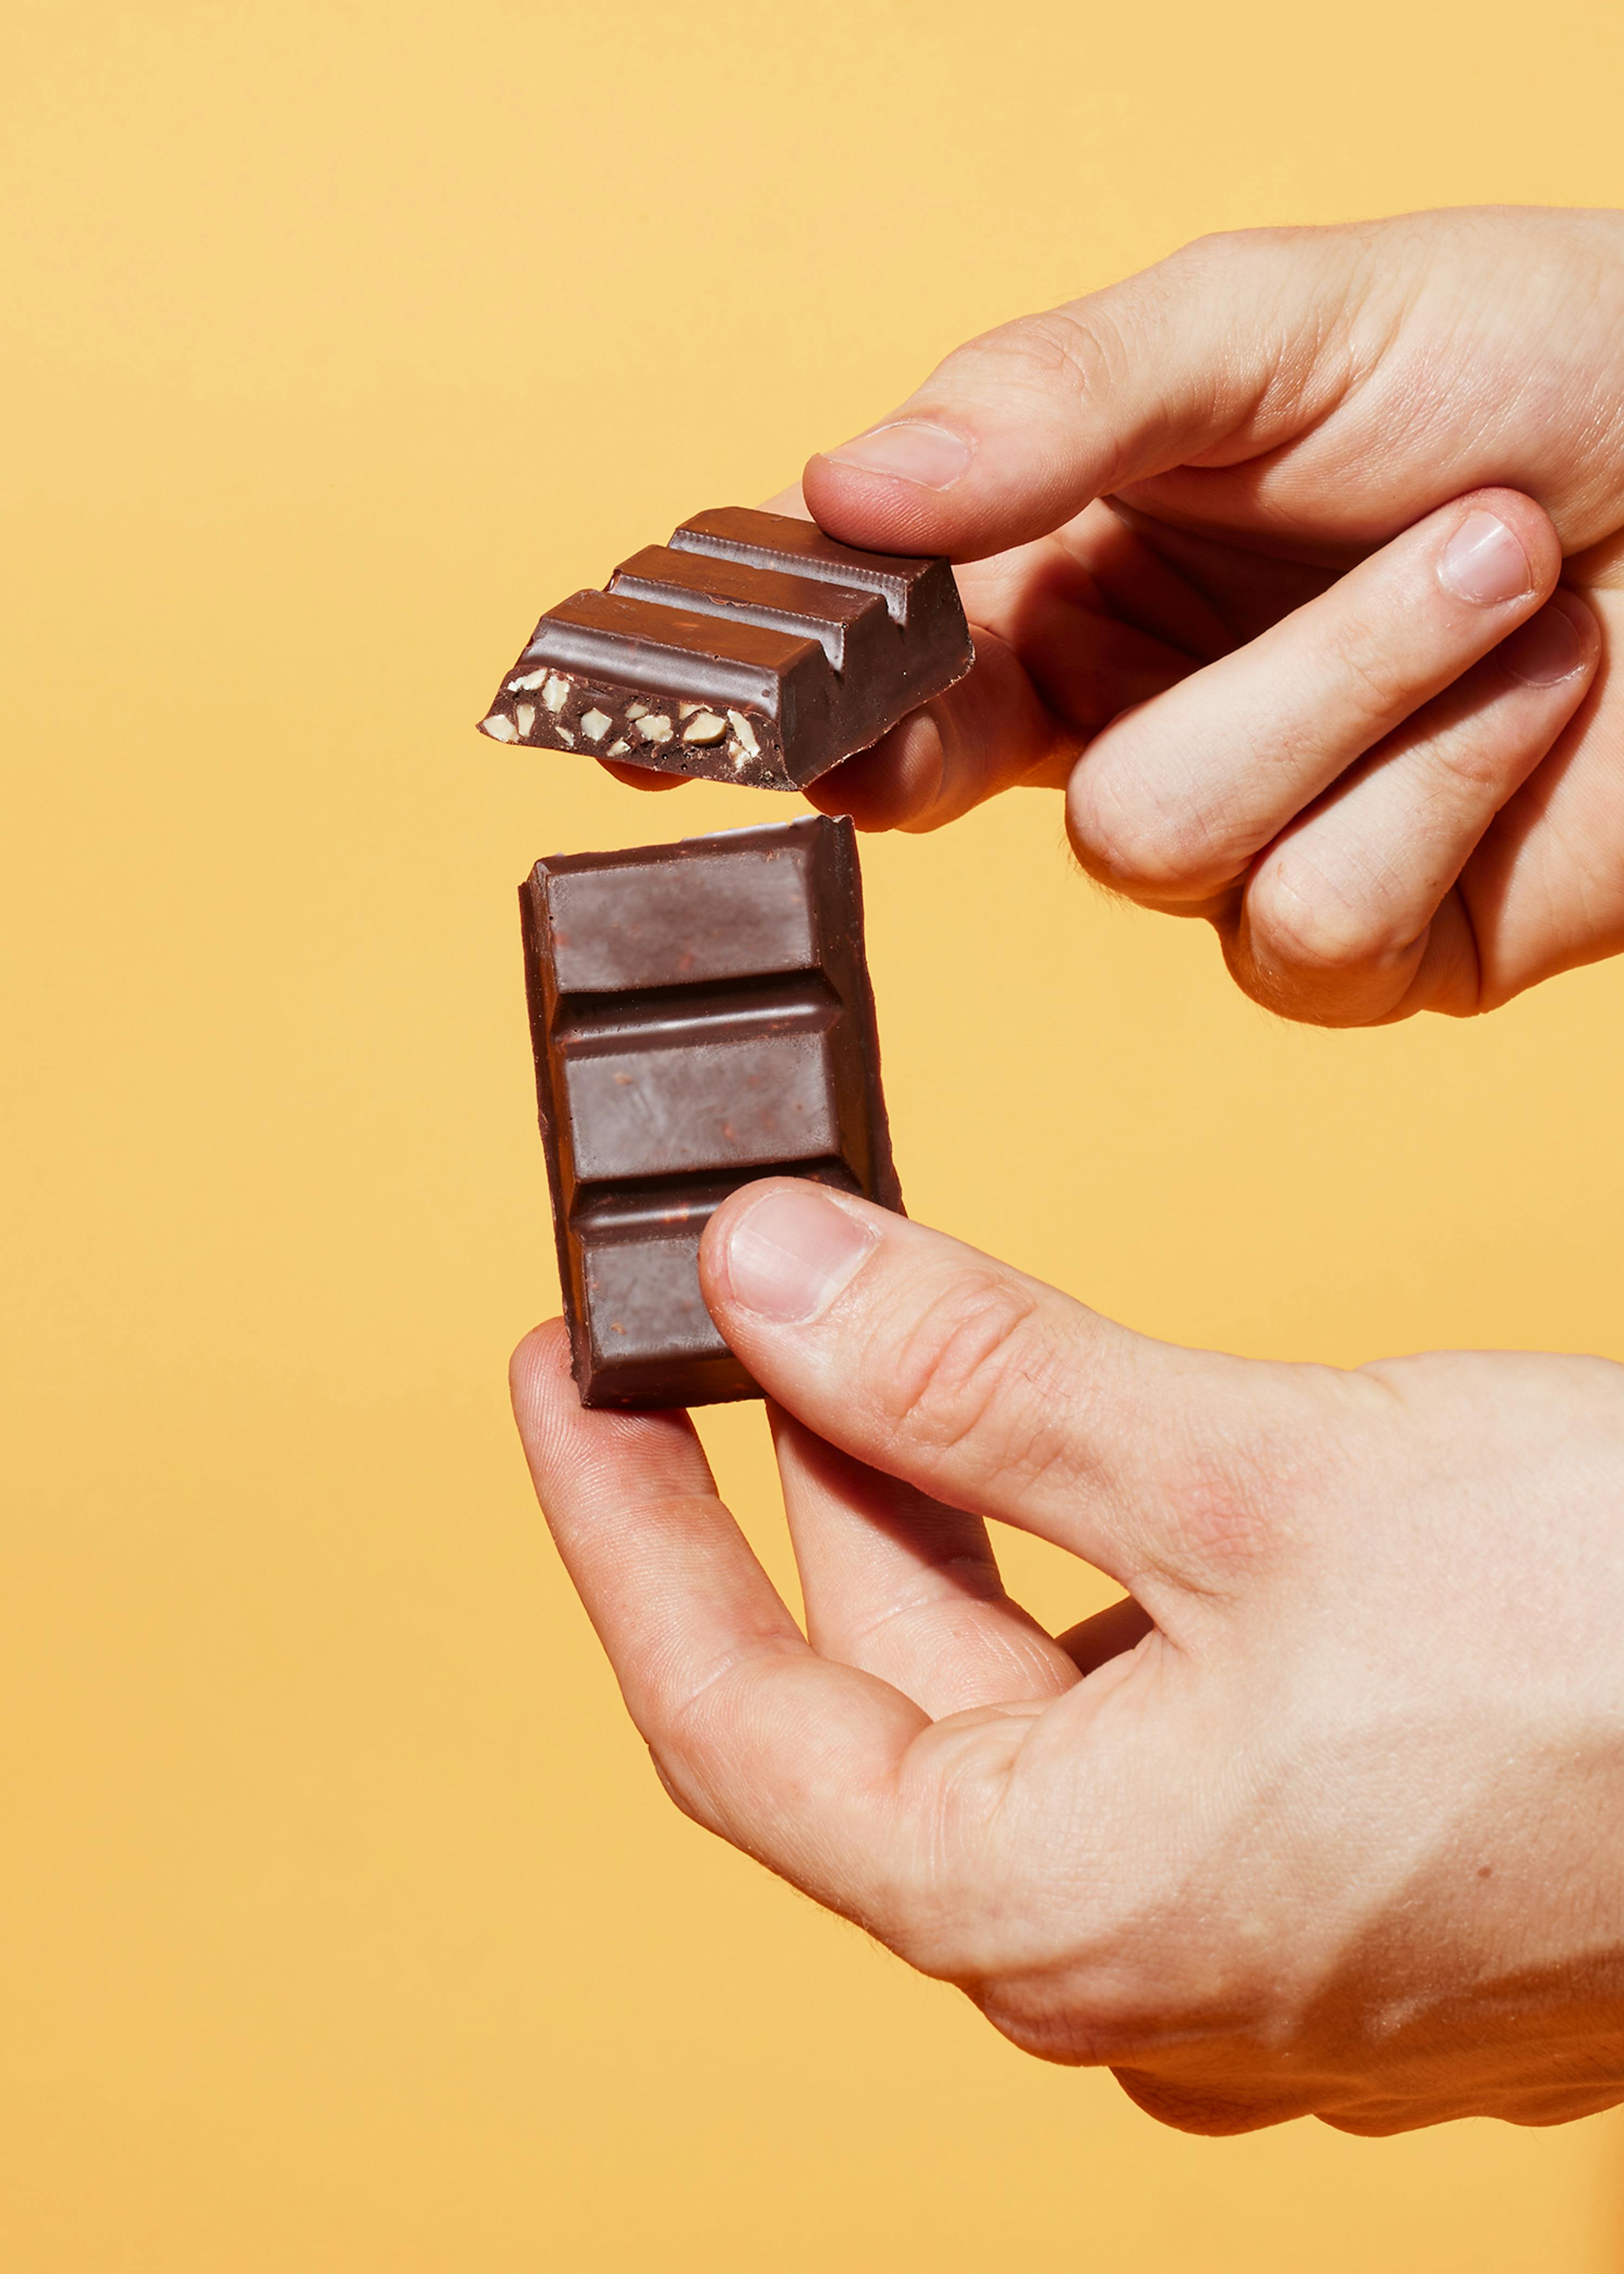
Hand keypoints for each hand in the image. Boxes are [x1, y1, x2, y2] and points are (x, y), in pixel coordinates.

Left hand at [512, 1178, 1623, 2134]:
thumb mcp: (1253, 1477)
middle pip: (878, 1692)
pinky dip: (1077, 1563)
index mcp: (1054, 1909)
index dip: (620, 1533)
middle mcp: (1129, 1955)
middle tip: (726, 1304)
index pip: (729, 1719)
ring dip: (948, 1507)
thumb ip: (981, 1388)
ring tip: (885, 1327)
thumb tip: (766, 1278)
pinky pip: (1134, 1704)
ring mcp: (1238, 1923)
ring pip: (1014, 1688)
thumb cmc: (1615, 1645)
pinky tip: (1076, 1448)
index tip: (561, 1377)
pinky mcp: (1331, 1861)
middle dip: (798, 1479)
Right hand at [621, 208, 1623, 1025]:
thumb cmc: (1543, 358)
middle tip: (990, 657)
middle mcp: (1129, 719)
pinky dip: (1430, 793)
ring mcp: (1240, 850)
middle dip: (972, 712)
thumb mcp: (1273, 323)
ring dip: (1339, 689)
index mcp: (1076, 569)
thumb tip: (837, 494)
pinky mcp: (1359, 951)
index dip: (747, 691)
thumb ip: (1042, 404)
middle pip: (950, 777)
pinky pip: (1304, 930)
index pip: (866, 648)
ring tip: (1489, 565)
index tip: (621, 719)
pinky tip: (1531, 695)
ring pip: (1152, 851)